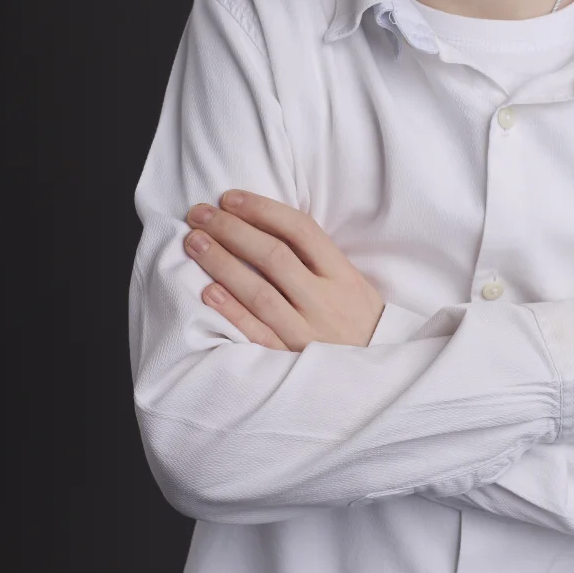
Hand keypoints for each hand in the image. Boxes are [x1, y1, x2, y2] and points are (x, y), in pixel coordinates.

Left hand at [184, 190, 384, 349]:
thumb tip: (261, 222)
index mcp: (343, 274)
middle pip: (273, 256)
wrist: (379, 374)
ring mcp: (309, 332)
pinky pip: (258, 334)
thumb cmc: (357, 319)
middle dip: (231, 230)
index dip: (262, 210)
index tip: (229, 198)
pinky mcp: (292, 359)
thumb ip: (316, 257)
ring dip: (222, 264)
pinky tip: (208, 291)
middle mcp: (325, 300)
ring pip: (259, 293)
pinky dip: (232, 312)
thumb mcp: (351, 281)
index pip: (300, 230)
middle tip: (199, 214)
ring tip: (194, 243)